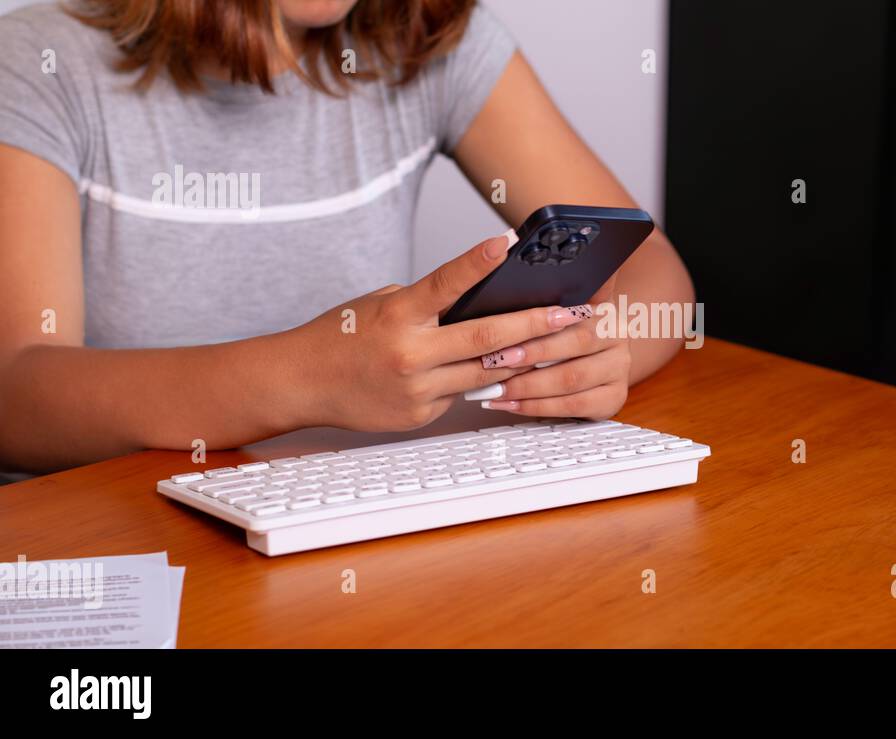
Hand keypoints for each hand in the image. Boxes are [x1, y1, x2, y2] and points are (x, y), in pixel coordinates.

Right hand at [286, 234, 591, 431]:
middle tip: (572, 313)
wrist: (301, 382)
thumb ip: (427, 305)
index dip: (477, 262)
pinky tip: (509, 372)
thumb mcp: (381, 305)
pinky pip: (462, 394)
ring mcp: (416, 388)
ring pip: (485, 372)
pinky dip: (482, 381)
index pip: (445, 283)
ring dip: (525, 359)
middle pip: (486, 340)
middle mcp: (410, 353)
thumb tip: (477, 302)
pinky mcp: (419, 414)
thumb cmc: (343, 336)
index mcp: (399, 315)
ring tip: (560, 344)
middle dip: (536, 325)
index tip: (508, 242)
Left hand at [475, 276, 631, 419]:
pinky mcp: (614, 399)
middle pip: (575, 344)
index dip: (541, 321)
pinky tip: (510, 404)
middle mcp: (617, 336)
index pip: (573, 311)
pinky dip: (536, 408)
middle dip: (531, 354)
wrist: (595, 362)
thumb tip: (504, 261)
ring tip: (495, 387)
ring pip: (571, 380)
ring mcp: (619, 370)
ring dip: (528, 386)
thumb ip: (545, 297)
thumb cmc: (563, 335)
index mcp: (603, 307)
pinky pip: (572, 407)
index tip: (509, 325)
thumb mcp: (558, 310)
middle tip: (496, 359)